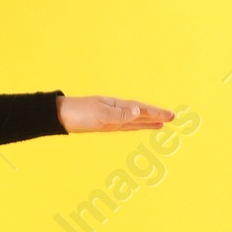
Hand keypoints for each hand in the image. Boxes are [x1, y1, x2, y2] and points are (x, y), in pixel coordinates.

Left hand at [57, 94, 174, 132]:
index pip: (141, 109)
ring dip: (147, 121)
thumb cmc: (78, 114)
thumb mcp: (100, 115)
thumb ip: (120, 114)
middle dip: (156, 116)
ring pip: (134, 120)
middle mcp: (116, 110)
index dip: (156, 112)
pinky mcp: (104, 124)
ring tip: (162, 124)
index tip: (171, 116)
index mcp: (117, 106)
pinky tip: (139, 125)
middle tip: (173, 118)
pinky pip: (124, 125)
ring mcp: (110, 117)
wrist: (58, 116)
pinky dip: (134, 125)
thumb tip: (138, 110)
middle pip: (140, 113)